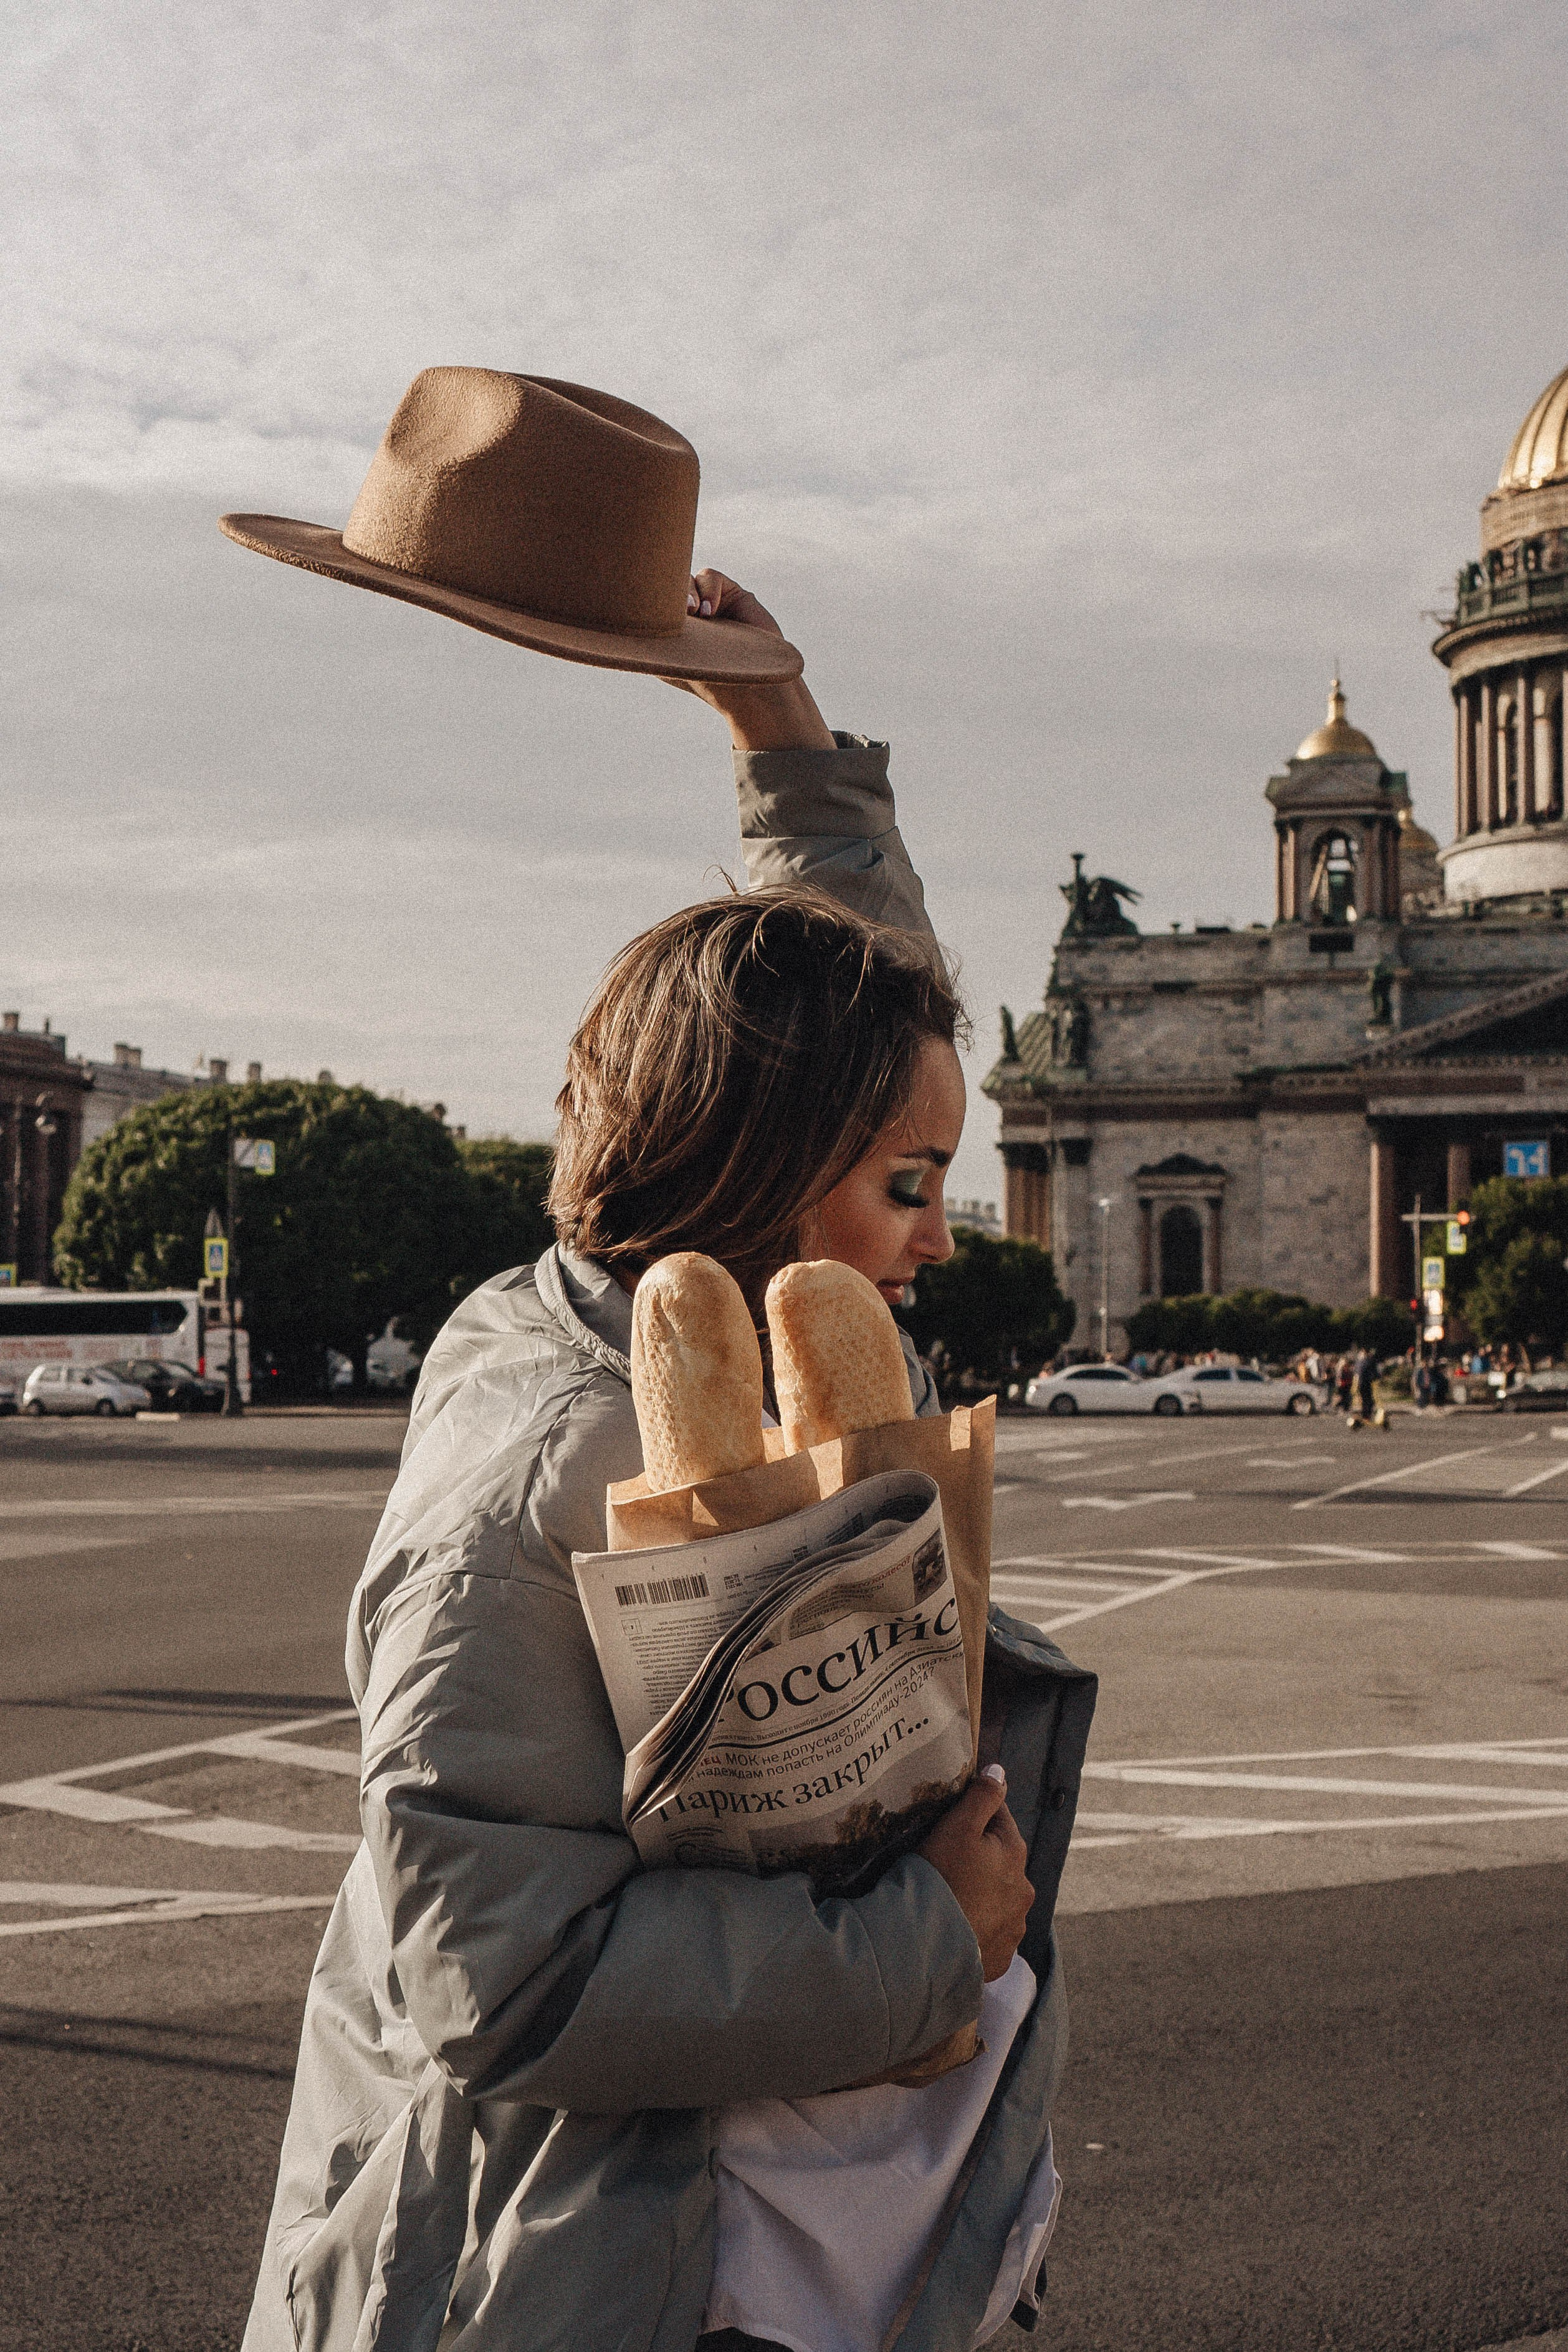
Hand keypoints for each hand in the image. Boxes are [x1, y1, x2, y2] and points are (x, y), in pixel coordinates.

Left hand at [664, 568, 834, 752]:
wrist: (753, 687)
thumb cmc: (709, 682)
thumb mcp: (671, 662)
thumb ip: (652, 639)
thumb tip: (628, 619)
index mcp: (670, 627)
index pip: (651, 601)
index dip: (647, 599)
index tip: (649, 612)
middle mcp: (689, 613)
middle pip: (667, 584)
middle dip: (666, 592)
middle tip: (674, 610)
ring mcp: (709, 601)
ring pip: (687, 577)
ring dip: (685, 591)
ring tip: (694, 613)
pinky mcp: (731, 593)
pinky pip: (710, 577)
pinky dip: (707, 589)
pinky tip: (710, 611)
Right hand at [917, 1764, 1034, 1981]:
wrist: (928, 1946)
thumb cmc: (941, 1877)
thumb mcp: (958, 1826)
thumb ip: (982, 1796)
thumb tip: (999, 1771)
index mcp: (1015, 1853)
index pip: (998, 1818)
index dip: (973, 1816)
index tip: (950, 1824)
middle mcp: (1024, 1891)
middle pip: (1000, 1861)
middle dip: (980, 1858)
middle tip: (945, 1863)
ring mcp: (1014, 1927)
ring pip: (998, 1899)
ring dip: (981, 1895)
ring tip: (949, 1899)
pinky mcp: (1000, 1958)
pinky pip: (989, 1935)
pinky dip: (976, 1928)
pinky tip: (954, 1927)